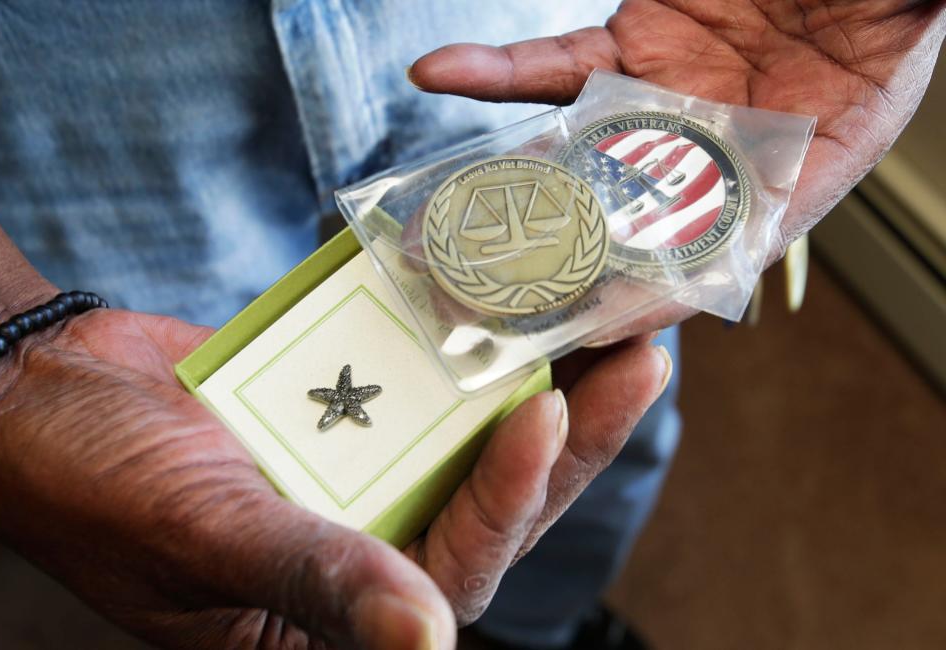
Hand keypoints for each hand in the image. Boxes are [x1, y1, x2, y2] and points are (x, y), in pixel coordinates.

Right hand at [0, 306, 669, 648]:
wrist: (44, 391)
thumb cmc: (96, 484)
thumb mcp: (202, 534)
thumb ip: (313, 577)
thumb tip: (427, 642)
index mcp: (343, 606)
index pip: (458, 562)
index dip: (508, 494)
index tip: (546, 407)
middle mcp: (374, 531)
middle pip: (498, 490)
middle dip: (572, 429)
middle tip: (638, 356)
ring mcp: (369, 460)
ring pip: (478, 424)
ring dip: (542, 370)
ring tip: (610, 313)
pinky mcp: (357, 400)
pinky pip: (426, 371)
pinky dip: (465, 331)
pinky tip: (515, 284)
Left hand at [409, 0, 945, 258]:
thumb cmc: (884, 52)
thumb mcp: (838, 148)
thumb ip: (767, 218)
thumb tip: (694, 291)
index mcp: (734, 208)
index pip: (655, 278)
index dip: (600, 311)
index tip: (541, 343)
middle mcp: (681, 168)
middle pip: (587, 228)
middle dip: (521, 263)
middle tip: (452, 298)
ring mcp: (646, 108)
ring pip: (553, 156)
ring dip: (487, 185)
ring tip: (422, 221)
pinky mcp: (625, 44)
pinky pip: (547, 63)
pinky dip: (493, 70)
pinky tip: (438, 73)